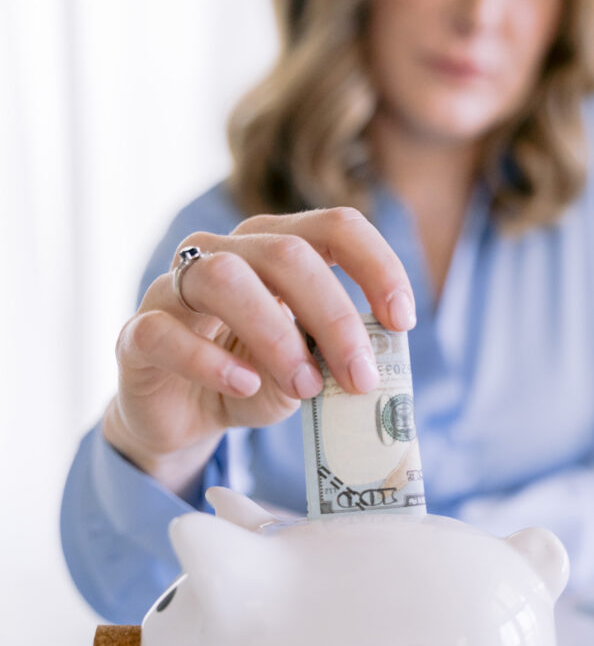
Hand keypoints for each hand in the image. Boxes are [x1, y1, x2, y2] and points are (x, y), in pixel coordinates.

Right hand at [103, 207, 416, 489]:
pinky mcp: (139, 335)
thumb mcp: (304, 371)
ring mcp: (174, 289)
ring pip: (224, 279)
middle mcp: (223, 254)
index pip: (334, 227)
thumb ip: (330, 359)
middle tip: (360, 377)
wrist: (182, 418)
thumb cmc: (250, 379)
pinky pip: (166, 333)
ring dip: (276, 335)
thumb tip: (363, 364)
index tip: (402, 320)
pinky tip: (242, 385)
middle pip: (286, 254)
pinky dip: (210, 361)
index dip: (376, 265)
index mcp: (274, 249)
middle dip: (334, 316)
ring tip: (305, 385)